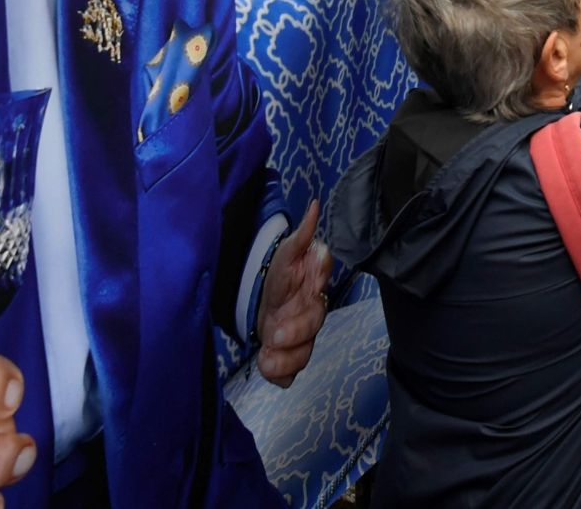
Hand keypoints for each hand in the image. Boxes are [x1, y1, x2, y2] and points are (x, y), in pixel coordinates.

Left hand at [256, 201, 329, 387]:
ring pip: (304, 355)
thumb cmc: (279, 274)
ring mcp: (300, 339)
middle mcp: (310, 314)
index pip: (321, 287)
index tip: (308, 285)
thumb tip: (315, 205)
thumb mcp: (286, 252)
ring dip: (286, 360)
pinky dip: (279, 375)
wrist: (260, 300)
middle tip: (275, 333)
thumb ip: (302, 235)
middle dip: (296, 332)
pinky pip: (290, 375)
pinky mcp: (286, 357)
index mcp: (312, 288)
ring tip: (265, 358)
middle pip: (314, 326)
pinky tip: (265, 367)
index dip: (316, 287)